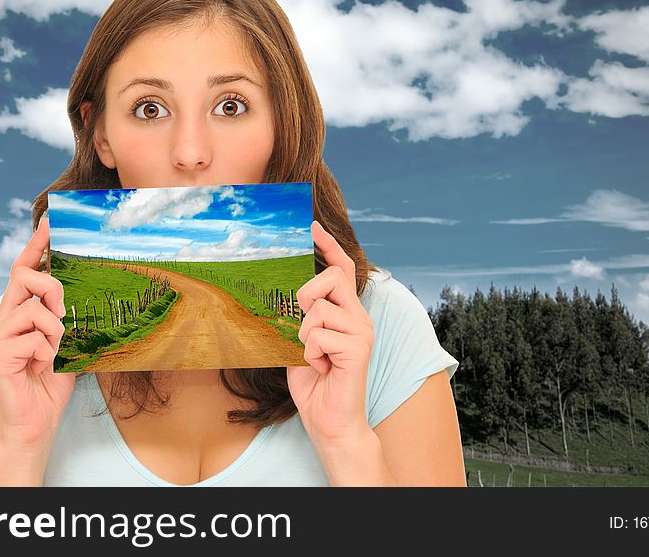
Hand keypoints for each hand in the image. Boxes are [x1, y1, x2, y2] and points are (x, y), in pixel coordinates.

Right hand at [0, 216, 74, 453]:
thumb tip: (75, 289)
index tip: (50, 219)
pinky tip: (40, 368)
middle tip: (63, 312)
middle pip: (24, 276)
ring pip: (36, 309)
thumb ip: (65, 314)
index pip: (24, 269)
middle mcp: (3, 318)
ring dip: (56, 332)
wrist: (36, 421)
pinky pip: (35, 337)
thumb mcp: (66, 340)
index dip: (36, 244)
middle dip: (51, 287)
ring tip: (51, 355)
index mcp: (19, 312)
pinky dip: (48, 353)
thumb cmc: (51, 381)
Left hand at [287, 220, 374, 448]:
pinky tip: (321, 368)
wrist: (330, 421)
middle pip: (330, 277)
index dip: (328, 245)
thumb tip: (286, 294)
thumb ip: (300, 317)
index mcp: (347, 312)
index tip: (313, 225)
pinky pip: (318, 335)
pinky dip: (309, 354)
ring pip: (318, 308)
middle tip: (303, 327)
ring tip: (314, 357)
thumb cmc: (314, 383)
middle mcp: (359, 317)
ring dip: (304, 335)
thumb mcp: (300, 342)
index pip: (341, 269)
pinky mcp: (358, 347)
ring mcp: (362, 330)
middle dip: (306, 296)